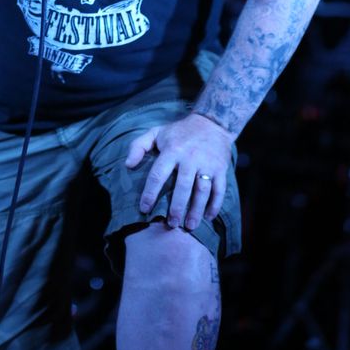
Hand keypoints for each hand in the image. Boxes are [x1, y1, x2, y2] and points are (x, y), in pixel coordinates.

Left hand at [125, 113, 234, 229]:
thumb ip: (138, 146)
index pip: (158, 174)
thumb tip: (128, 165)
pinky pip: (219, 190)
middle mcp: (190, 157)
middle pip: (183, 186)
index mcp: (172, 150)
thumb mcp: (156, 132)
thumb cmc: (179, 132)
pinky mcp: (221, 169)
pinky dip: (215, 205)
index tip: (144, 209)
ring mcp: (207, 164)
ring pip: (202, 190)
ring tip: (189, 225)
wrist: (211, 123)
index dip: (150, 193)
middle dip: (177, 207)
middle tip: (171, 223)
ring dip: (196, 210)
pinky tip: (208, 217)